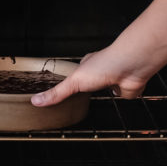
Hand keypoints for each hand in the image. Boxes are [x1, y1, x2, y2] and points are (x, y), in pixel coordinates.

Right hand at [31, 47, 149, 106]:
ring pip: (108, 91)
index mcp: (87, 66)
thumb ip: (57, 93)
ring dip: (105, 95)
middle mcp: (102, 72)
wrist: (130, 66)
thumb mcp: (73, 82)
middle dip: (88, 91)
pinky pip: (122, 97)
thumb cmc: (104, 65)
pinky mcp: (126, 89)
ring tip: (100, 101)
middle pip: (92, 84)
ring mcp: (115, 80)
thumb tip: (36, 101)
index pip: (77, 75)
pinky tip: (116, 100)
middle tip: (79, 100)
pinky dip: (121, 98)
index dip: (72, 82)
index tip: (65, 91)